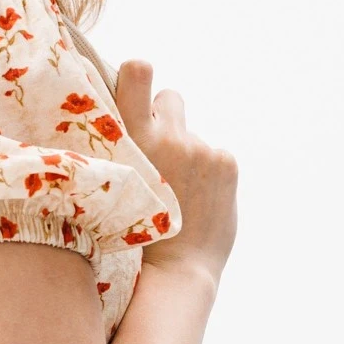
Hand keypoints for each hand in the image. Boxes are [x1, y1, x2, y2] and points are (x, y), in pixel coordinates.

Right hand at [112, 60, 238, 278]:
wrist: (178, 270)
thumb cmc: (137, 231)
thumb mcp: (118, 181)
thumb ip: (127, 148)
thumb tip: (136, 115)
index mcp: (132, 140)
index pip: (137, 72)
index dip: (137, 73)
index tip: (136, 78)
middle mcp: (168, 137)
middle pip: (170, 97)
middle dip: (166, 116)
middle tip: (162, 151)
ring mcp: (200, 148)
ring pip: (192, 135)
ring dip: (188, 153)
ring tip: (181, 192)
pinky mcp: (226, 162)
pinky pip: (214, 154)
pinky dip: (209, 173)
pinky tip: (200, 200)